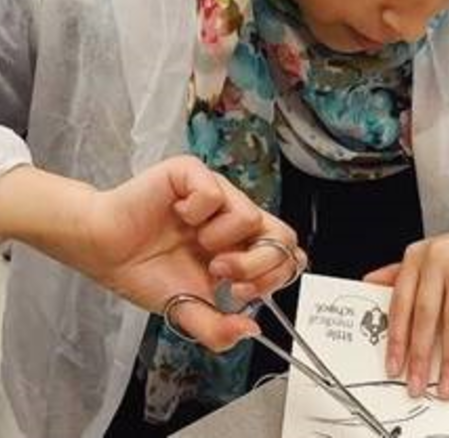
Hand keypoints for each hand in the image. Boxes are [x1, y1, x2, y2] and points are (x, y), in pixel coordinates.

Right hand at [75, 156, 305, 350]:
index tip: (240, 292)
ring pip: (250, 216)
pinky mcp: (194, 174)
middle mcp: (236, 218)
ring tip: (192, 242)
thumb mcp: (186, 309)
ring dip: (218, 240)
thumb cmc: (145, 272)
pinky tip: (177, 216)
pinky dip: (193, 213)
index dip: (273, 276)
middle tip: (221, 272)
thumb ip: (218, 328)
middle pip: (283, 236)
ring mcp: (219, 193)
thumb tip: (251, 331)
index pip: (288, 256)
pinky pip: (214, 194)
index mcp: (243, 248)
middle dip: (256, 263)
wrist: (102, 251)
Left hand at [364, 215, 448, 400]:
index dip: (396, 338)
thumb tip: (369, 283)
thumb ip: (403, 270)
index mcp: (418, 255)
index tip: (393, 366)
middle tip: (416, 384)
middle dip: (419, 356)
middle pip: (424, 316)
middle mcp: (437, 258)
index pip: (400, 302)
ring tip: (446, 384)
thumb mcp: (436, 254)